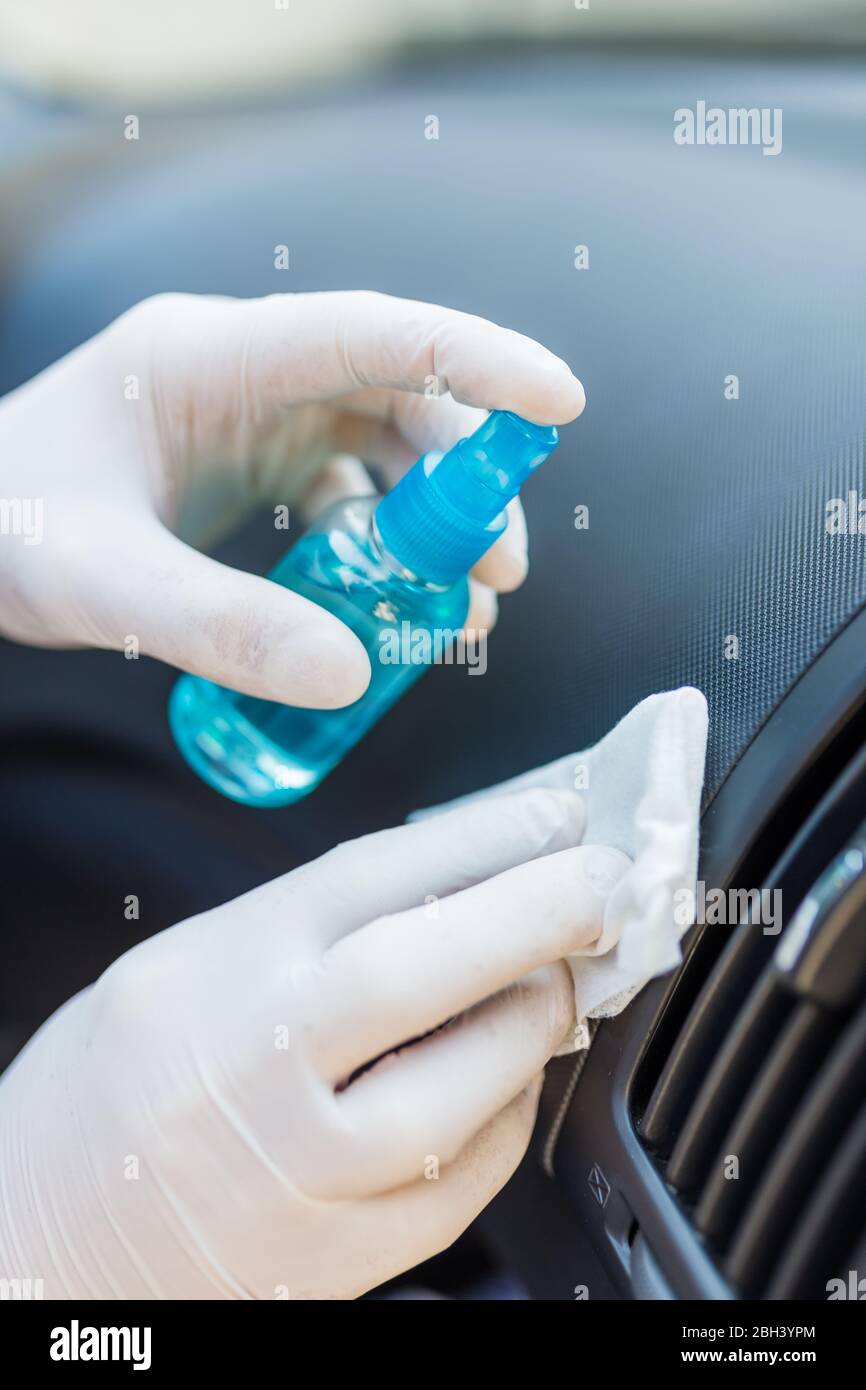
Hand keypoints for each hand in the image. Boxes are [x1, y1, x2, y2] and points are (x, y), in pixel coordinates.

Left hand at [0, 290, 583, 706]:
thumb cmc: (3, 532)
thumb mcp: (101, 583)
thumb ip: (218, 626)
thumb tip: (351, 675)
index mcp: (210, 356)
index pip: (369, 332)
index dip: (475, 359)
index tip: (561, 401)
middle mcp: (247, 372)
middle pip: (397, 395)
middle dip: (465, 480)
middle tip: (501, 573)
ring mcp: (254, 417)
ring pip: (385, 447)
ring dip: (435, 521)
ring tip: (466, 608)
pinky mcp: (255, 465)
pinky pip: (349, 493)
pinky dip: (386, 548)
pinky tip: (396, 606)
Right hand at [0, 788, 626, 1299]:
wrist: (41, 1227)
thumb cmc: (114, 1084)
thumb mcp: (191, 962)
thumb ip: (314, 928)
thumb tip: (457, 885)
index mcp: (218, 968)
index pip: (372, 877)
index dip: (488, 835)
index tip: (558, 815)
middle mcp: (252, 1066)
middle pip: (422, 968)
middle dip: (538, 912)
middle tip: (604, 884)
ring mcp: (292, 1172)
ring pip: (457, 1091)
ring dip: (535, 1025)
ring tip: (561, 985)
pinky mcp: (327, 1257)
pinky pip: (458, 1190)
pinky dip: (508, 1124)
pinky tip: (514, 1084)